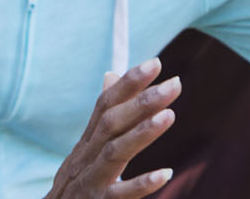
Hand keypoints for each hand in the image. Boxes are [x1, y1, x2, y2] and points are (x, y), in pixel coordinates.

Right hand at [43, 60, 180, 198]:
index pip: (105, 105)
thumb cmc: (75, 185)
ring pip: (114, 153)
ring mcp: (90, 181)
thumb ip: (102, 117)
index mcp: (87, 142)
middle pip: (111, 123)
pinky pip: (118, 194)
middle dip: (142, 101)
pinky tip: (165, 174)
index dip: (129, 83)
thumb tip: (111, 75)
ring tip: (169, 115)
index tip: (156, 63)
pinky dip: (141, 183)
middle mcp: (85, 157)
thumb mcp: (85, 150)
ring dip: (141, 133)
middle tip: (174, 84)